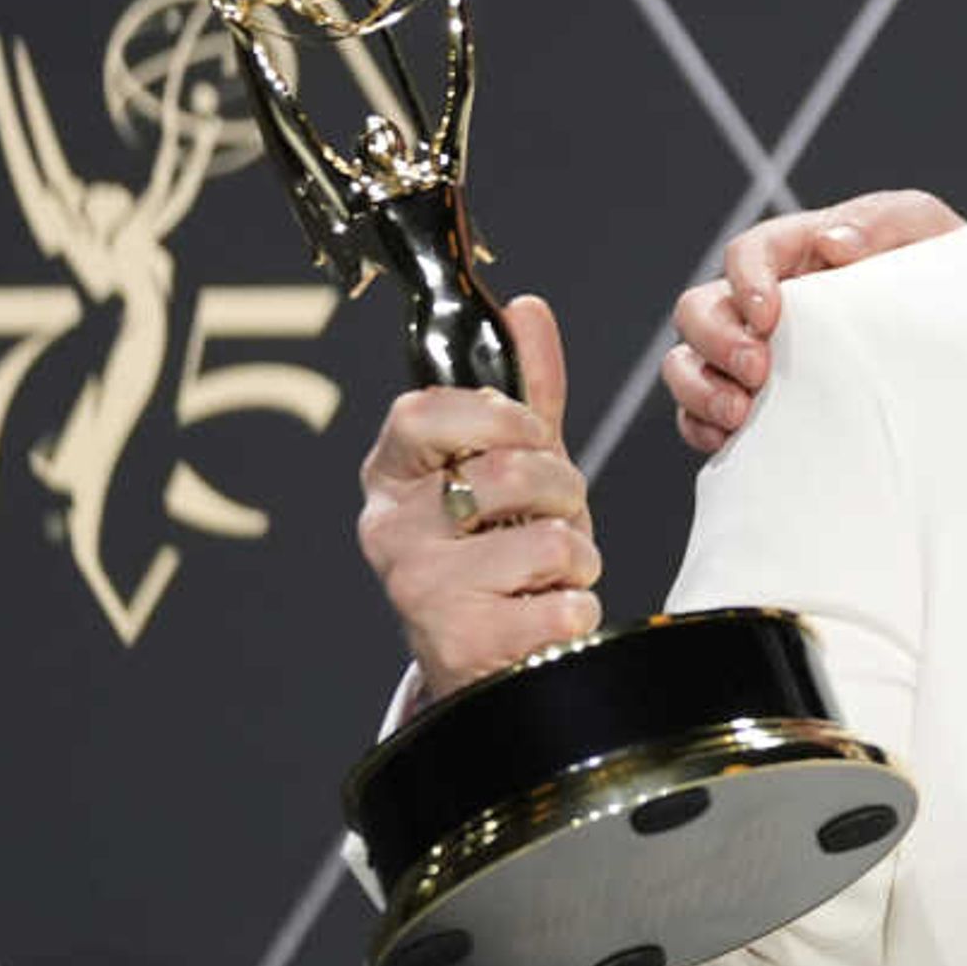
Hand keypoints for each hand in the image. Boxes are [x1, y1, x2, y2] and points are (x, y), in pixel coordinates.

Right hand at [356, 297, 597, 696]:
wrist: (487, 656)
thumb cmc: (499, 549)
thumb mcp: (513, 464)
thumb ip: (525, 390)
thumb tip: (526, 309)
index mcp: (392, 475)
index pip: (423, 411)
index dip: (498, 415)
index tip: (531, 434)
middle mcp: (389, 529)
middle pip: (507, 471)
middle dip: (564, 488)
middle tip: (556, 512)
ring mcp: (418, 589)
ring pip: (547, 540)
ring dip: (577, 554)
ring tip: (551, 570)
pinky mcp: (460, 642)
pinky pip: (564, 603)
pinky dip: (577, 607)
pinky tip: (544, 615)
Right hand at [662, 189, 965, 452]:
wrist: (961, 333)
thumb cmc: (933, 271)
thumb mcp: (920, 228)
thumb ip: (880, 222)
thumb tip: (834, 243)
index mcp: (796, 251)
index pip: (745, 253)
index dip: (745, 281)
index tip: (769, 315)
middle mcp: (761, 300)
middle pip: (698, 308)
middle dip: (716, 340)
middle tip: (758, 370)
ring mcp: (750, 351)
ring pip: (686, 362)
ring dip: (699, 388)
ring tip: (739, 414)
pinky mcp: (753, 399)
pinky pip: (698, 414)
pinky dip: (701, 426)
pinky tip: (732, 440)